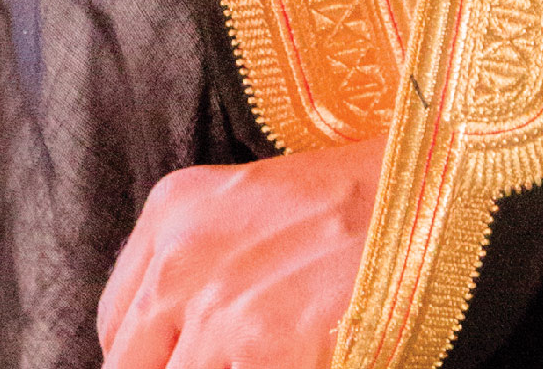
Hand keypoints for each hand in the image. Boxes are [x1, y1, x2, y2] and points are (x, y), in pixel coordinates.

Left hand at [97, 136, 384, 367]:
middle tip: (234, 351)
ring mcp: (218, 309)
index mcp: (171, 210)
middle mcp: (180, 258)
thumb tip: (173, 341)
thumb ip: (197, 264)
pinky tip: (300, 350)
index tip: (185, 354)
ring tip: (274, 343)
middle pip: (131, 368)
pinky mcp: (263, 348)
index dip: (152, 354)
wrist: (427, 191)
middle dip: (181, 365)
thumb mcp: (249, 202)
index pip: (115, 327)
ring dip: (227, 367)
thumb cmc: (350, 198)